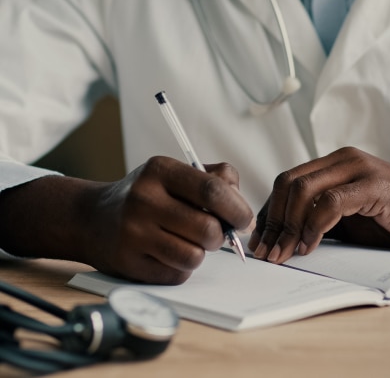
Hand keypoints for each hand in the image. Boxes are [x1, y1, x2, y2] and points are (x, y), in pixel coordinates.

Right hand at [0, 156, 252, 283]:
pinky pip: (177, 273)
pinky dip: (182, 267)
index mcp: (160, 170)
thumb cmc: (148, 195)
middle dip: (220, 236)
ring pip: (194, 256)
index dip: (237, 209)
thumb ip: (217, 179)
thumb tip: (241, 207)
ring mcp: (133, 233)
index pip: (212, 190)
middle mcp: (144, 199)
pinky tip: (169, 253)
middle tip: (214, 233)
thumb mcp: (176, 173)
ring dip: (201, 253)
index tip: (243, 219)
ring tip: (189, 242)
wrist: (91, 218)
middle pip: (208, 229)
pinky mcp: (129, 262)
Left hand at [248, 147, 389, 263]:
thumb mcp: (352, 220)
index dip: (268, 214)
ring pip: (302, 190)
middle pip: (287, 183)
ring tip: (284, 255)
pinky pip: (330, 203)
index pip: (286, 182)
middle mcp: (342, 160)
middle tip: (267, 254)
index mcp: (335, 164)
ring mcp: (358, 169)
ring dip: (287, 227)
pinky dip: (313, 227)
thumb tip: (286, 239)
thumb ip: (321, 220)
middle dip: (272, 222)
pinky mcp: (374, 186)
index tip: (260, 244)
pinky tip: (309, 248)